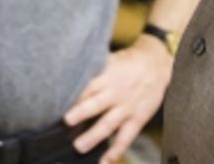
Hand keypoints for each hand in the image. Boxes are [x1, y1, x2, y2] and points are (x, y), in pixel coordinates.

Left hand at [63, 38, 172, 163]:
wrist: (157, 64)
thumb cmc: (127, 63)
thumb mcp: (109, 60)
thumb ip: (92, 69)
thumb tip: (67, 71)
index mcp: (106, 76)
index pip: (87, 86)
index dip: (73, 95)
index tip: (57, 103)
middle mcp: (115, 93)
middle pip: (96, 104)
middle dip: (81, 112)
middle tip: (66, 121)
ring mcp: (126, 108)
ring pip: (109, 124)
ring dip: (94, 136)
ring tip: (79, 146)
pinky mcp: (138, 119)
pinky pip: (126, 137)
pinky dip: (117, 150)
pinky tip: (106, 161)